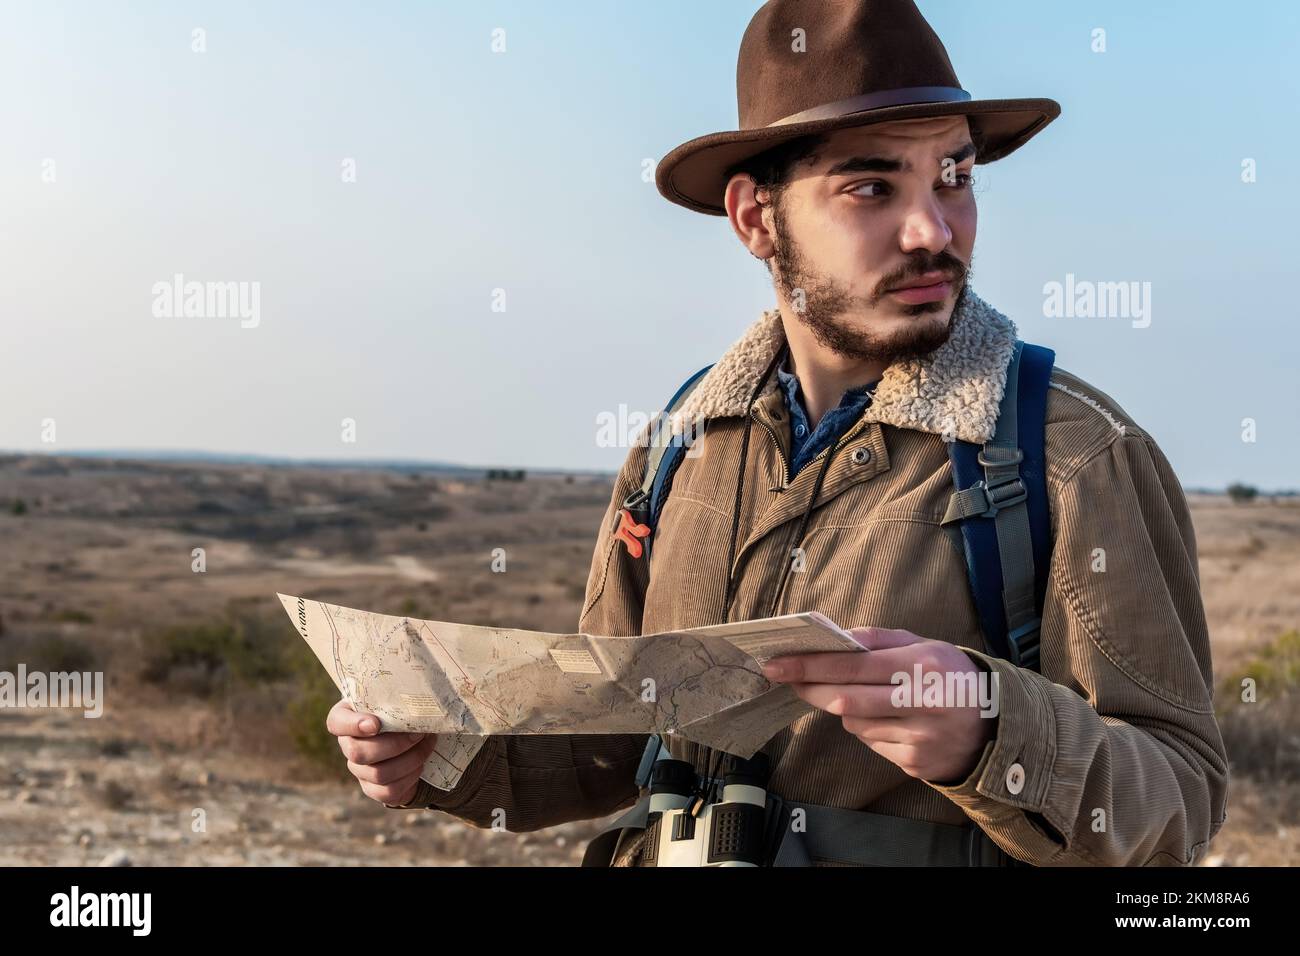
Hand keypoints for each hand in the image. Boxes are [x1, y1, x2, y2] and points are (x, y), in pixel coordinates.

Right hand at [326, 699, 438, 805]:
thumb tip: (418, 695)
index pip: (336, 722)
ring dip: (409, 759)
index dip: (353, 725)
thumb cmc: (401, 711)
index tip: (376, 723)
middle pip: (357, 753)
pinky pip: (389, 791)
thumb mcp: (397, 698)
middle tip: (418, 733)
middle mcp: (348, 745)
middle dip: (394, 744)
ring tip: (426, 745)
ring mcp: (359, 770)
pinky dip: (410, 777)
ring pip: (378, 773)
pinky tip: (420, 764)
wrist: (410, 737)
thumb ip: (399, 695)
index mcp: (348, 718)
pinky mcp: (373, 789)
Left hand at [760, 626, 997, 782]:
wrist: (997, 727)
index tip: (778, 663)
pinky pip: (871, 743)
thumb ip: (879, 639)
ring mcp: (917, 738)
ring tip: (865, 696)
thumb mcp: (924, 645)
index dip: (810, 666)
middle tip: (786, 677)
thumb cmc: (951, 677)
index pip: (852, 665)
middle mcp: (920, 703)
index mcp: (922, 666)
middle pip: (844, 700)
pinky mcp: (914, 763)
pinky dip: (867, 728)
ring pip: (854, 723)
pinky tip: (887, 718)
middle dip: (809, 688)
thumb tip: (834, 637)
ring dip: (845, 708)